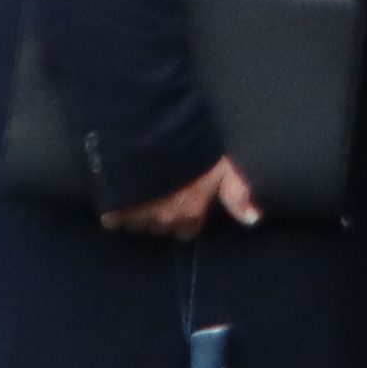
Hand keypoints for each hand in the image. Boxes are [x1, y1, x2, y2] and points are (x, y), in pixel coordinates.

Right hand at [103, 157, 258, 238]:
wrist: (151, 136)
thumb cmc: (193, 149)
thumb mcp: (223, 167)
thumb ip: (237, 194)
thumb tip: (254, 220)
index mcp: (191, 212)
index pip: (188, 231)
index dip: (186, 217)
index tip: (183, 202)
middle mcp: (164, 219)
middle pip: (163, 227)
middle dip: (162, 214)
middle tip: (162, 191)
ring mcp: (137, 216)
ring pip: (138, 224)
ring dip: (139, 212)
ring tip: (143, 190)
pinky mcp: (113, 209)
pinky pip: (113, 220)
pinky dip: (115, 211)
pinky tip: (122, 193)